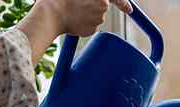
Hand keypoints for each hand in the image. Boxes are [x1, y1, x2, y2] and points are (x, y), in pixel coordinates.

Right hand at [18, 0, 132, 63]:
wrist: (49, 14)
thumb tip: (102, 1)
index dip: (123, 4)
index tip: (129, 10)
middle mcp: (103, 7)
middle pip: (102, 6)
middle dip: (94, 5)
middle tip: (79, 4)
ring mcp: (97, 20)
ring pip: (95, 16)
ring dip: (86, 13)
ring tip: (71, 10)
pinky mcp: (90, 30)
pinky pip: (89, 26)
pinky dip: (82, 24)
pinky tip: (72, 20)